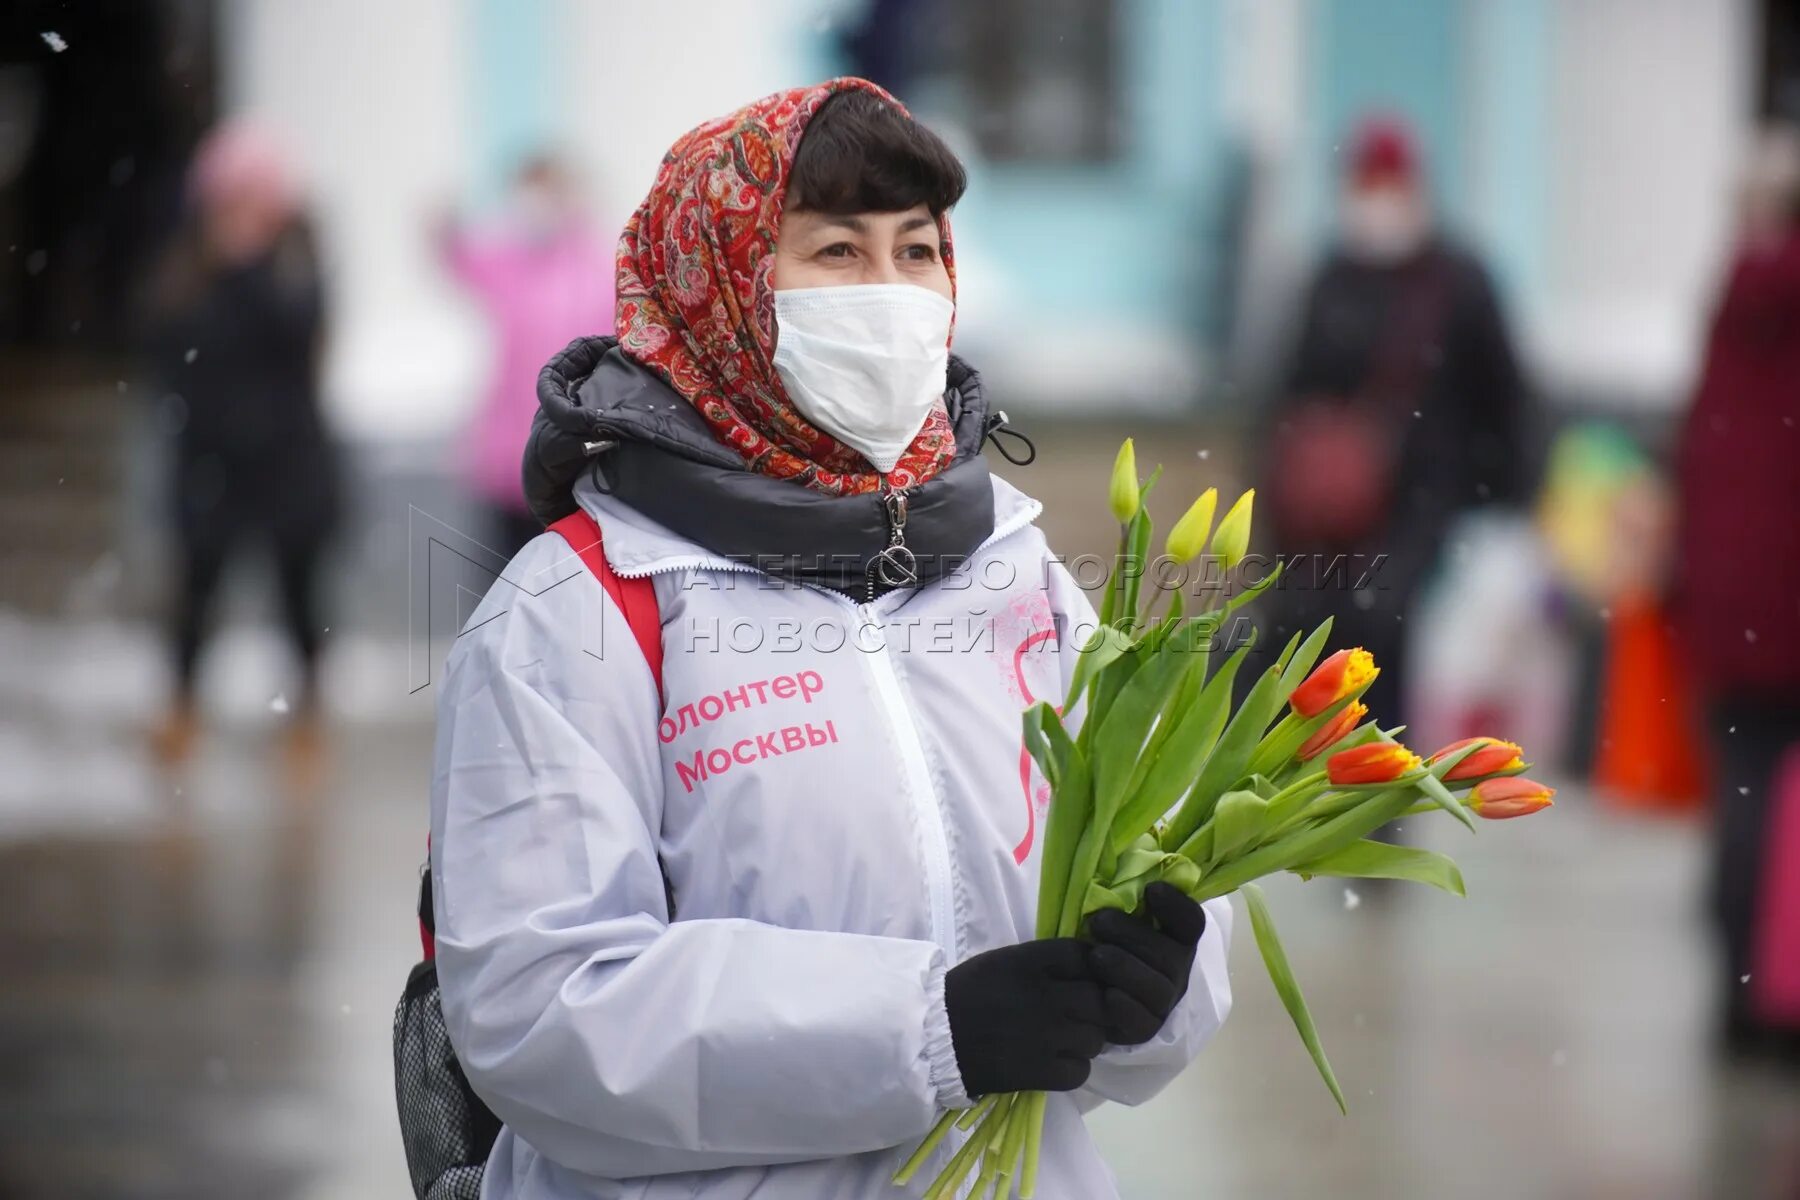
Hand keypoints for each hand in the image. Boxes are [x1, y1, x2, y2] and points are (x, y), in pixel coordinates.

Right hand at [944, 938, 1105, 1095]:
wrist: (932, 1040)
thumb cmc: (965, 995)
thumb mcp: (1002, 962)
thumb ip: (1042, 962)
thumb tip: (1083, 967)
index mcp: (1030, 963)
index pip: (1083, 955)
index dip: (1091, 966)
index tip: (1084, 977)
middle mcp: (1044, 995)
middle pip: (1099, 999)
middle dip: (1094, 1008)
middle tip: (1079, 1016)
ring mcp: (1046, 1035)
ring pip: (1095, 1038)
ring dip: (1085, 1041)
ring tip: (1065, 1042)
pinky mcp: (1041, 1071)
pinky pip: (1080, 1071)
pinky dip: (1073, 1069)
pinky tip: (1056, 1064)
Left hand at [1086, 883, 1206, 1045]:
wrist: (1086, 994)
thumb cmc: (1103, 944)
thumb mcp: (1116, 917)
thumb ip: (1126, 896)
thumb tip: (1126, 862)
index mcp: (1175, 939)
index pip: (1191, 922)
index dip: (1176, 906)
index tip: (1151, 890)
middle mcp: (1176, 970)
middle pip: (1169, 953)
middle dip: (1132, 934)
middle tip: (1098, 922)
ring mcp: (1162, 1002)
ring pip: (1155, 986)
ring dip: (1124, 967)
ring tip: (1096, 955)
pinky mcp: (1143, 1030)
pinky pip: (1138, 1020)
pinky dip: (1122, 1006)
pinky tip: (1105, 993)